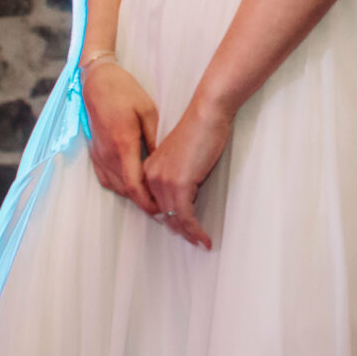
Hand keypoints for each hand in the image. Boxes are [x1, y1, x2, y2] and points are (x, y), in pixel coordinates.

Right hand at [81, 59, 159, 214]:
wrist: (97, 83)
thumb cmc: (125, 92)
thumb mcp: (148, 112)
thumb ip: (155, 139)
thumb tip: (164, 163)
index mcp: (123, 144)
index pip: (134, 185)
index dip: (148, 202)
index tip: (163, 210)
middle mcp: (108, 154)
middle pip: (126, 190)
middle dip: (144, 202)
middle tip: (165, 208)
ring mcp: (99, 155)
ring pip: (116, 187)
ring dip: (133, 196)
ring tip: (152, 199)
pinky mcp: (94, 154)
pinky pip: (107, 179)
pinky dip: (121, 187)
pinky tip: (134, 185)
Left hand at [142, 100, 232, 249]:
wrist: (207, 114)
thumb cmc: (200, 130)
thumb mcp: (182, 157)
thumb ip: (178, 176)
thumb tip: (186, 197)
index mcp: (149, 169)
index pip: (155, 204)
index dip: (169, 219)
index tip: (182, 229)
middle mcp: (151, 177)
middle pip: (164, 214)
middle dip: (180, 229)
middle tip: (194, 240)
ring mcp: (163, 181)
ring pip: (174, 218)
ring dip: (189, 234)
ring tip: (201, 241)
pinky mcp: (180, 185)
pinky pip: (185, 216)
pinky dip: (195, 230)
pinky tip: (204, 238)